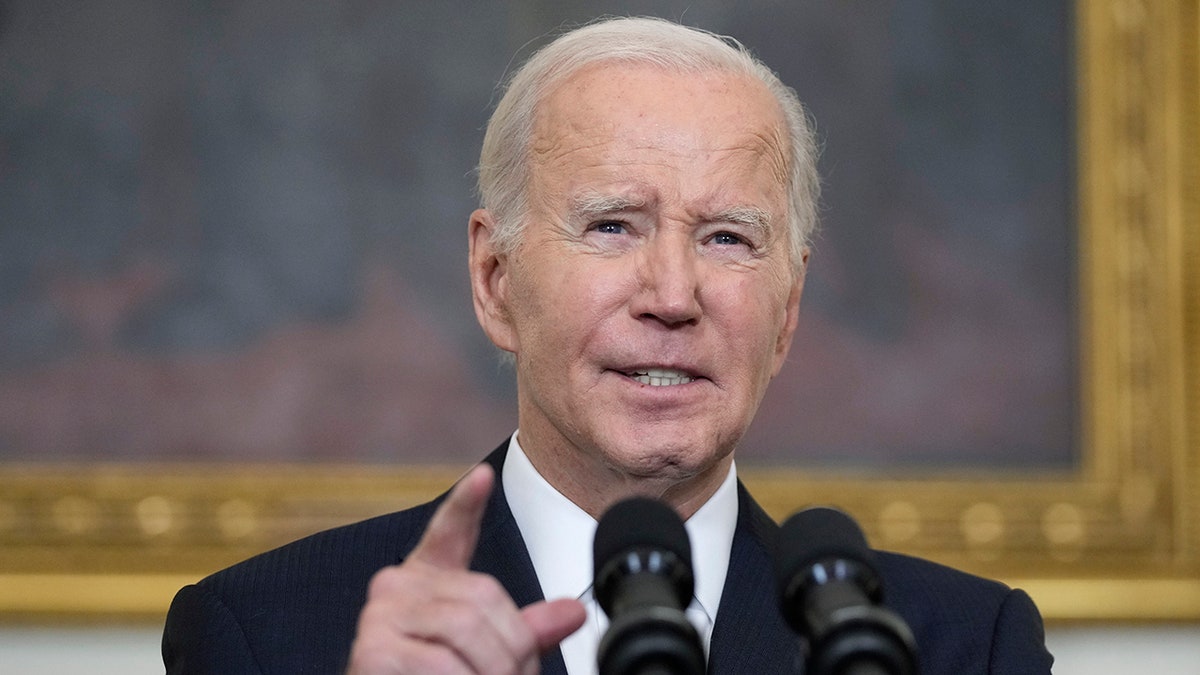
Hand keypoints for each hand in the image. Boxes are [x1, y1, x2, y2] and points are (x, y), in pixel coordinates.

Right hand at [347, 464, 586, 673]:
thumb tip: (574, 612)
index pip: (448, 532)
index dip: (466, 503)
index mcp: (426, 580)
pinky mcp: (372, 650)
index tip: (483, 477)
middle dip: (515, 647)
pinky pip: (441, 662)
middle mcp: (397, 587)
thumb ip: (524, 630)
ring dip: (496, 669)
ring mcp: (380, 615)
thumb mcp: (484, 651)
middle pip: (482, 595)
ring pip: (466, 627)